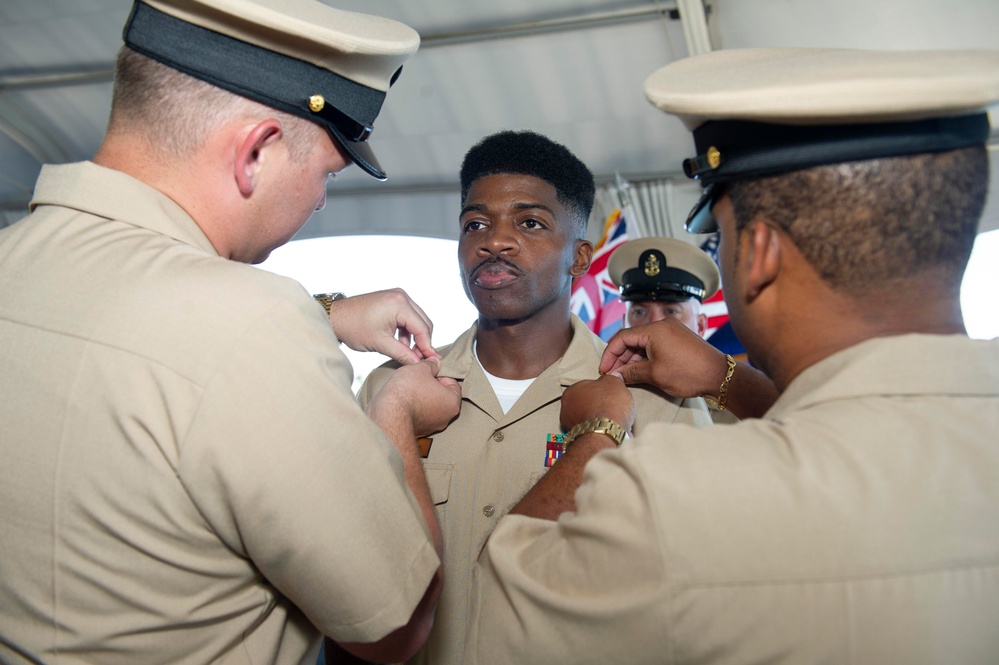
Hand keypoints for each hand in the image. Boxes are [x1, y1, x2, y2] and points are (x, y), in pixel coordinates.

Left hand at [327, 289, 437, 364]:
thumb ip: (403, 354)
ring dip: (414, 336)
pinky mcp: (392, 299)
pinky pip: (407, 315)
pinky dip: (406, 330)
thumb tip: (418, 364)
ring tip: (407, 353)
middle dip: (422, 341)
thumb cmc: (353, 328)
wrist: (335, 317)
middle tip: (419, 358)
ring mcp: (397, 296)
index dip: (427, 346)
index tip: (431, 360)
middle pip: (423, 322)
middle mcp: (401, 296)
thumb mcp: (380, 344)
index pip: (422, 328)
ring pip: (416, 319)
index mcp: (400, 304)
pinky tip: (399, 343)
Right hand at [366, 356, 460, 438]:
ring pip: (431, 406)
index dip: (440, 373)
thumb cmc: (407, 391)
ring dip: (423, 397)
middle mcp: (446, 418)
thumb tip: (435, 362)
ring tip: (410, 388)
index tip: (429, 371)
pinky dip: (414, 407)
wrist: (387, 414)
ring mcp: (432, 426)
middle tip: (419, 378)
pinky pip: (420, 415)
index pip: (453, 383)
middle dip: (431, 385)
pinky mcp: (418, 431)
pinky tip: (405, 400)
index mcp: (453, 403)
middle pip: (442, 395)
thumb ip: (431, 364)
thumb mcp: (421, 368)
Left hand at [561, 374, 634, 433]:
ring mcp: (570, 426)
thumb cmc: (608, 406)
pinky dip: (597, 431)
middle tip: (609, 406)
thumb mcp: (614, 382)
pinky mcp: (579, 440)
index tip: (607, 394)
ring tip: (610, 420)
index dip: (599, 390)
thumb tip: (610, 381)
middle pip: (583, 403)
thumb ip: (609, 379)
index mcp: (571, 391)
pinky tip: (607, 429)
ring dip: (596, 419)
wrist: (607, 431)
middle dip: (596, 405)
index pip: (585, 387)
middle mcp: (566, 409)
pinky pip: (590, 431)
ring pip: (586, 419)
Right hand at [599, 318, 726, 398]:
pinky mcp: (677, 339)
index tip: (603, 369)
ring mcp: (671, 331)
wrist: (719, 375)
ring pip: (643, 343)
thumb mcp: (655, 375)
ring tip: (624, 376)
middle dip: (620, 357)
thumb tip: (615, 376)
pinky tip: (639, 370)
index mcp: (655, 329)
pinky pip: (654, 345)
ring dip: (632, 359)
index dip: (609, 354)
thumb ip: (631, 373)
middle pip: (631, 339)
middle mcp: (662, 325)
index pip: (622, 337)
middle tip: (611, 375)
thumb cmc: (689, 374)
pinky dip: (645, 357)